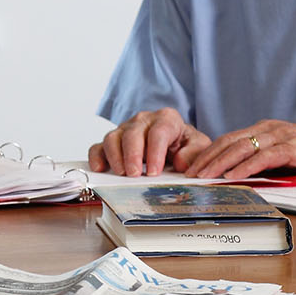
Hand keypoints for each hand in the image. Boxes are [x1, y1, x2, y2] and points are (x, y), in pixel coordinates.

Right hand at [88, 108, 209, 176]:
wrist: (175, 143)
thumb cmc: (184, 145)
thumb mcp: (198, 146)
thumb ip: (194, 152)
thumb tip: (180, 162)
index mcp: (166, 119)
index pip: (158, 132)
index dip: (155, 152)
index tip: (154, 171)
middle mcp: (143, 121)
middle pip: (132, 133)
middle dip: (132, 155)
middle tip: (134, 174)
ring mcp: (125, 130)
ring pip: (113, 137)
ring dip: (114, 156)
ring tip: (121, 173)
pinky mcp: (113, 142)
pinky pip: (99, 146)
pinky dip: (97, 157)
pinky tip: (100, 168)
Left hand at [184, 119, 295, 179]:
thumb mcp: (287, 153)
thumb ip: (265, 159)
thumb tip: (240, 176)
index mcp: (265, 130)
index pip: (228, 140)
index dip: (208, 153)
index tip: (191, 168)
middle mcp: (269, 129)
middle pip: (229, 142)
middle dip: (206, 158)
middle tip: (189, 174)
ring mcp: (281, 136)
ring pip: (242, 147)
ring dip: (220, 163)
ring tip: (204, 176)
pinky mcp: (295, 147)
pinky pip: (264, 156)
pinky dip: (246, 166)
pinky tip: (233, 176)